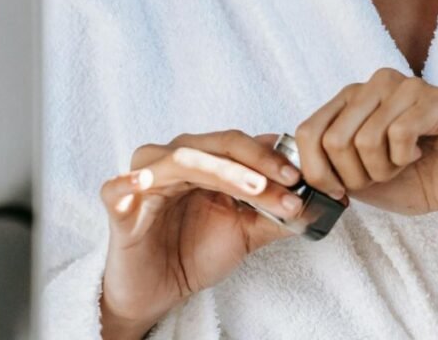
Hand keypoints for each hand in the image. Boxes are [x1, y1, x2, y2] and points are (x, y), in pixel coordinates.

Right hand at [98, 131, 304, 339]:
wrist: (158, 291)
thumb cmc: (197, 252)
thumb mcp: (247, 233)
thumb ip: (277, 213)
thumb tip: (319, 202)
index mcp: (206, 161)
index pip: (243, 145)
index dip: (274, 156)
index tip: (304, 176)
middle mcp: (176, 160)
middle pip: (219, 146)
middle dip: (258, 162)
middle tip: (289, 181)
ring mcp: (145, 179)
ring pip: (184, 160)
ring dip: (224, 172)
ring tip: (254, 188)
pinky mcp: (118, 204)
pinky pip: (119, 186)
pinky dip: (132, 181)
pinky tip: (147, 182)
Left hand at [295, 68, 437, 240]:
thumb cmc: (414, 180)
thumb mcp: (356, 175)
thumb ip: (326, 165)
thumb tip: (288, 171)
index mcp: (352, 97)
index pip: (308, 131)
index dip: (318, 172)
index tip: (340, 190)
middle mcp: (377, 82)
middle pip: (335, 140)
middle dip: (356, 176)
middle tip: (382, 176)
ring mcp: (408, 86)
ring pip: (366, 139)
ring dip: (383, 169)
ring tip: (403, 164)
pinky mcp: (436, 100)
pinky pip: (399, 135)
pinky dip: (406, 158)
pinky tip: (420, 154)